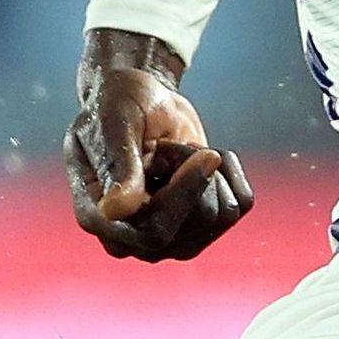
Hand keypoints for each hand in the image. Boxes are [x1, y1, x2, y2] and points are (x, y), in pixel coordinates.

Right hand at [66, 31, 255, 262]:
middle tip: (167, 142)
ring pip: (220, 215)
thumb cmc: (117, 105)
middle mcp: (133, 239)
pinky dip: (229, 170)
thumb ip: (117, 165)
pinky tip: (200, 155)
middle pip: (197, 223)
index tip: (204, 154)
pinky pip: (239, 204)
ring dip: (205, 167)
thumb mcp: (115, 123)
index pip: (154, 234)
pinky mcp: (202, 226)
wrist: (141, 100)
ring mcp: (170, 237)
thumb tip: (115, 210)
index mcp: (99, 219)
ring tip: (175, 149)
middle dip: (194, 171)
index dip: (184, 195)